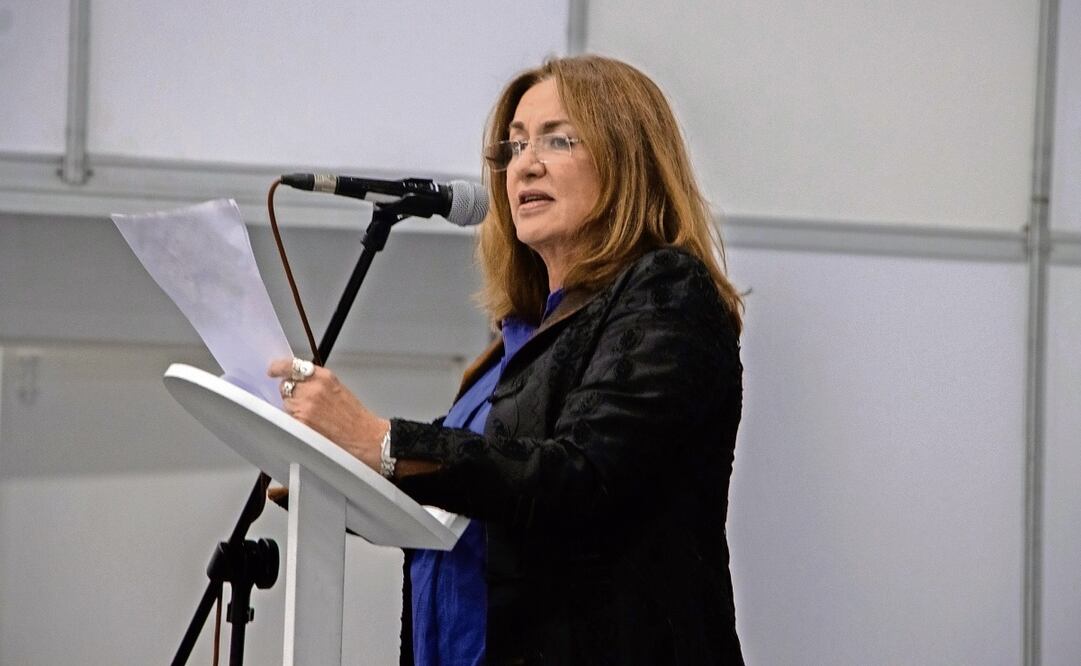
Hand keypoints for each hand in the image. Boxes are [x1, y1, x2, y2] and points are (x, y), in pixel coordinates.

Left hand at [268, 358, 388, 472]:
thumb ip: (318, 383)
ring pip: (286, 404)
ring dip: (293, 409)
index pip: (292, 366)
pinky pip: (288, 419)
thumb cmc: (355, 418)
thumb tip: (299, 383)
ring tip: (311, 418)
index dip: (279, 368)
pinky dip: (294, 422)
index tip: (274, 370)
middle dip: (291, 393)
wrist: (365, 438)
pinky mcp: (301, 423)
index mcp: (324, 377)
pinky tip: (310, 427)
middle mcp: (313, 389)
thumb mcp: (338, 389)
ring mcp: (305, 407)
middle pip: (285, 386)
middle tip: (304, 404)